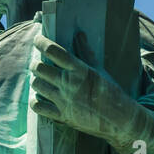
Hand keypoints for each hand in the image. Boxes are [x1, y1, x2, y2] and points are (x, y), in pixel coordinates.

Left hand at [29, 31, 153, 153]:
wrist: (119, 119)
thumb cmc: (111, 92)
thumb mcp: (99, 70)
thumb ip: (86, 52)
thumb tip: (79, 34)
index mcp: (80, 70)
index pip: (53, 51)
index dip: (41, 43)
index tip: (38, 40)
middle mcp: (69, 84)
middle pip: (40, 68)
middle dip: (36, 63)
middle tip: (39, 63)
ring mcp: (64, 101)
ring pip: (37, 85)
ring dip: (36, 79)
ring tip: (41, 78)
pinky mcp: (62, 116)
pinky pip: (38, 107)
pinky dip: (35, 100)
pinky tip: (39, 97)